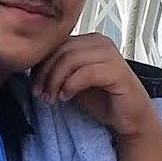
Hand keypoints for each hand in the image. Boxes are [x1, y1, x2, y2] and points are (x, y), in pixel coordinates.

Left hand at [31, 34, 159, 142]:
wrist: (130, 119)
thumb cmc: (103, 100)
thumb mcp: (73, 81)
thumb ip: (58, 69)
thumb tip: (31, 66)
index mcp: (89, 40)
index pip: (56, 44)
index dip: (40, 64)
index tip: (34, 86)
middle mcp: (100, 42)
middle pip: (61, 50)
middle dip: (45, 74)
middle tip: (40, 94)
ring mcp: (111, 55)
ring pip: (71, 60)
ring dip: (56, 81)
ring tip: (52, 98)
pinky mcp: (117, 71)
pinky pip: (86, 73)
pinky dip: (71, 86)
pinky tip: (66, 97)